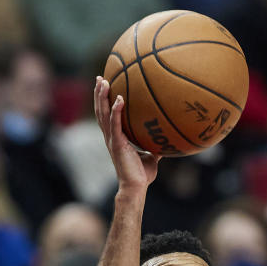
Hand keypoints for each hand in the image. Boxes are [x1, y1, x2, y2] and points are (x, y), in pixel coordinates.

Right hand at [94, 75, 159, 190]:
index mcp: (116, 138)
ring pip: (103, 115)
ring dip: (102, 97)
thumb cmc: (141, 175)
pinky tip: (118, 98)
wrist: (136, 187)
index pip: (107, 116)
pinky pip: (115, 124)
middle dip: (99, 94)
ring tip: (103, 81)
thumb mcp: (151, 156)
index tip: (105, 86)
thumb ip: (155, 146)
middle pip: (101, 111)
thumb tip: (167, 139)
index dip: (104, 102)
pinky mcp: (117, 144)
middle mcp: (111, 137)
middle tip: (100, 77)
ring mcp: (112, 140)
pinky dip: (115, 111)